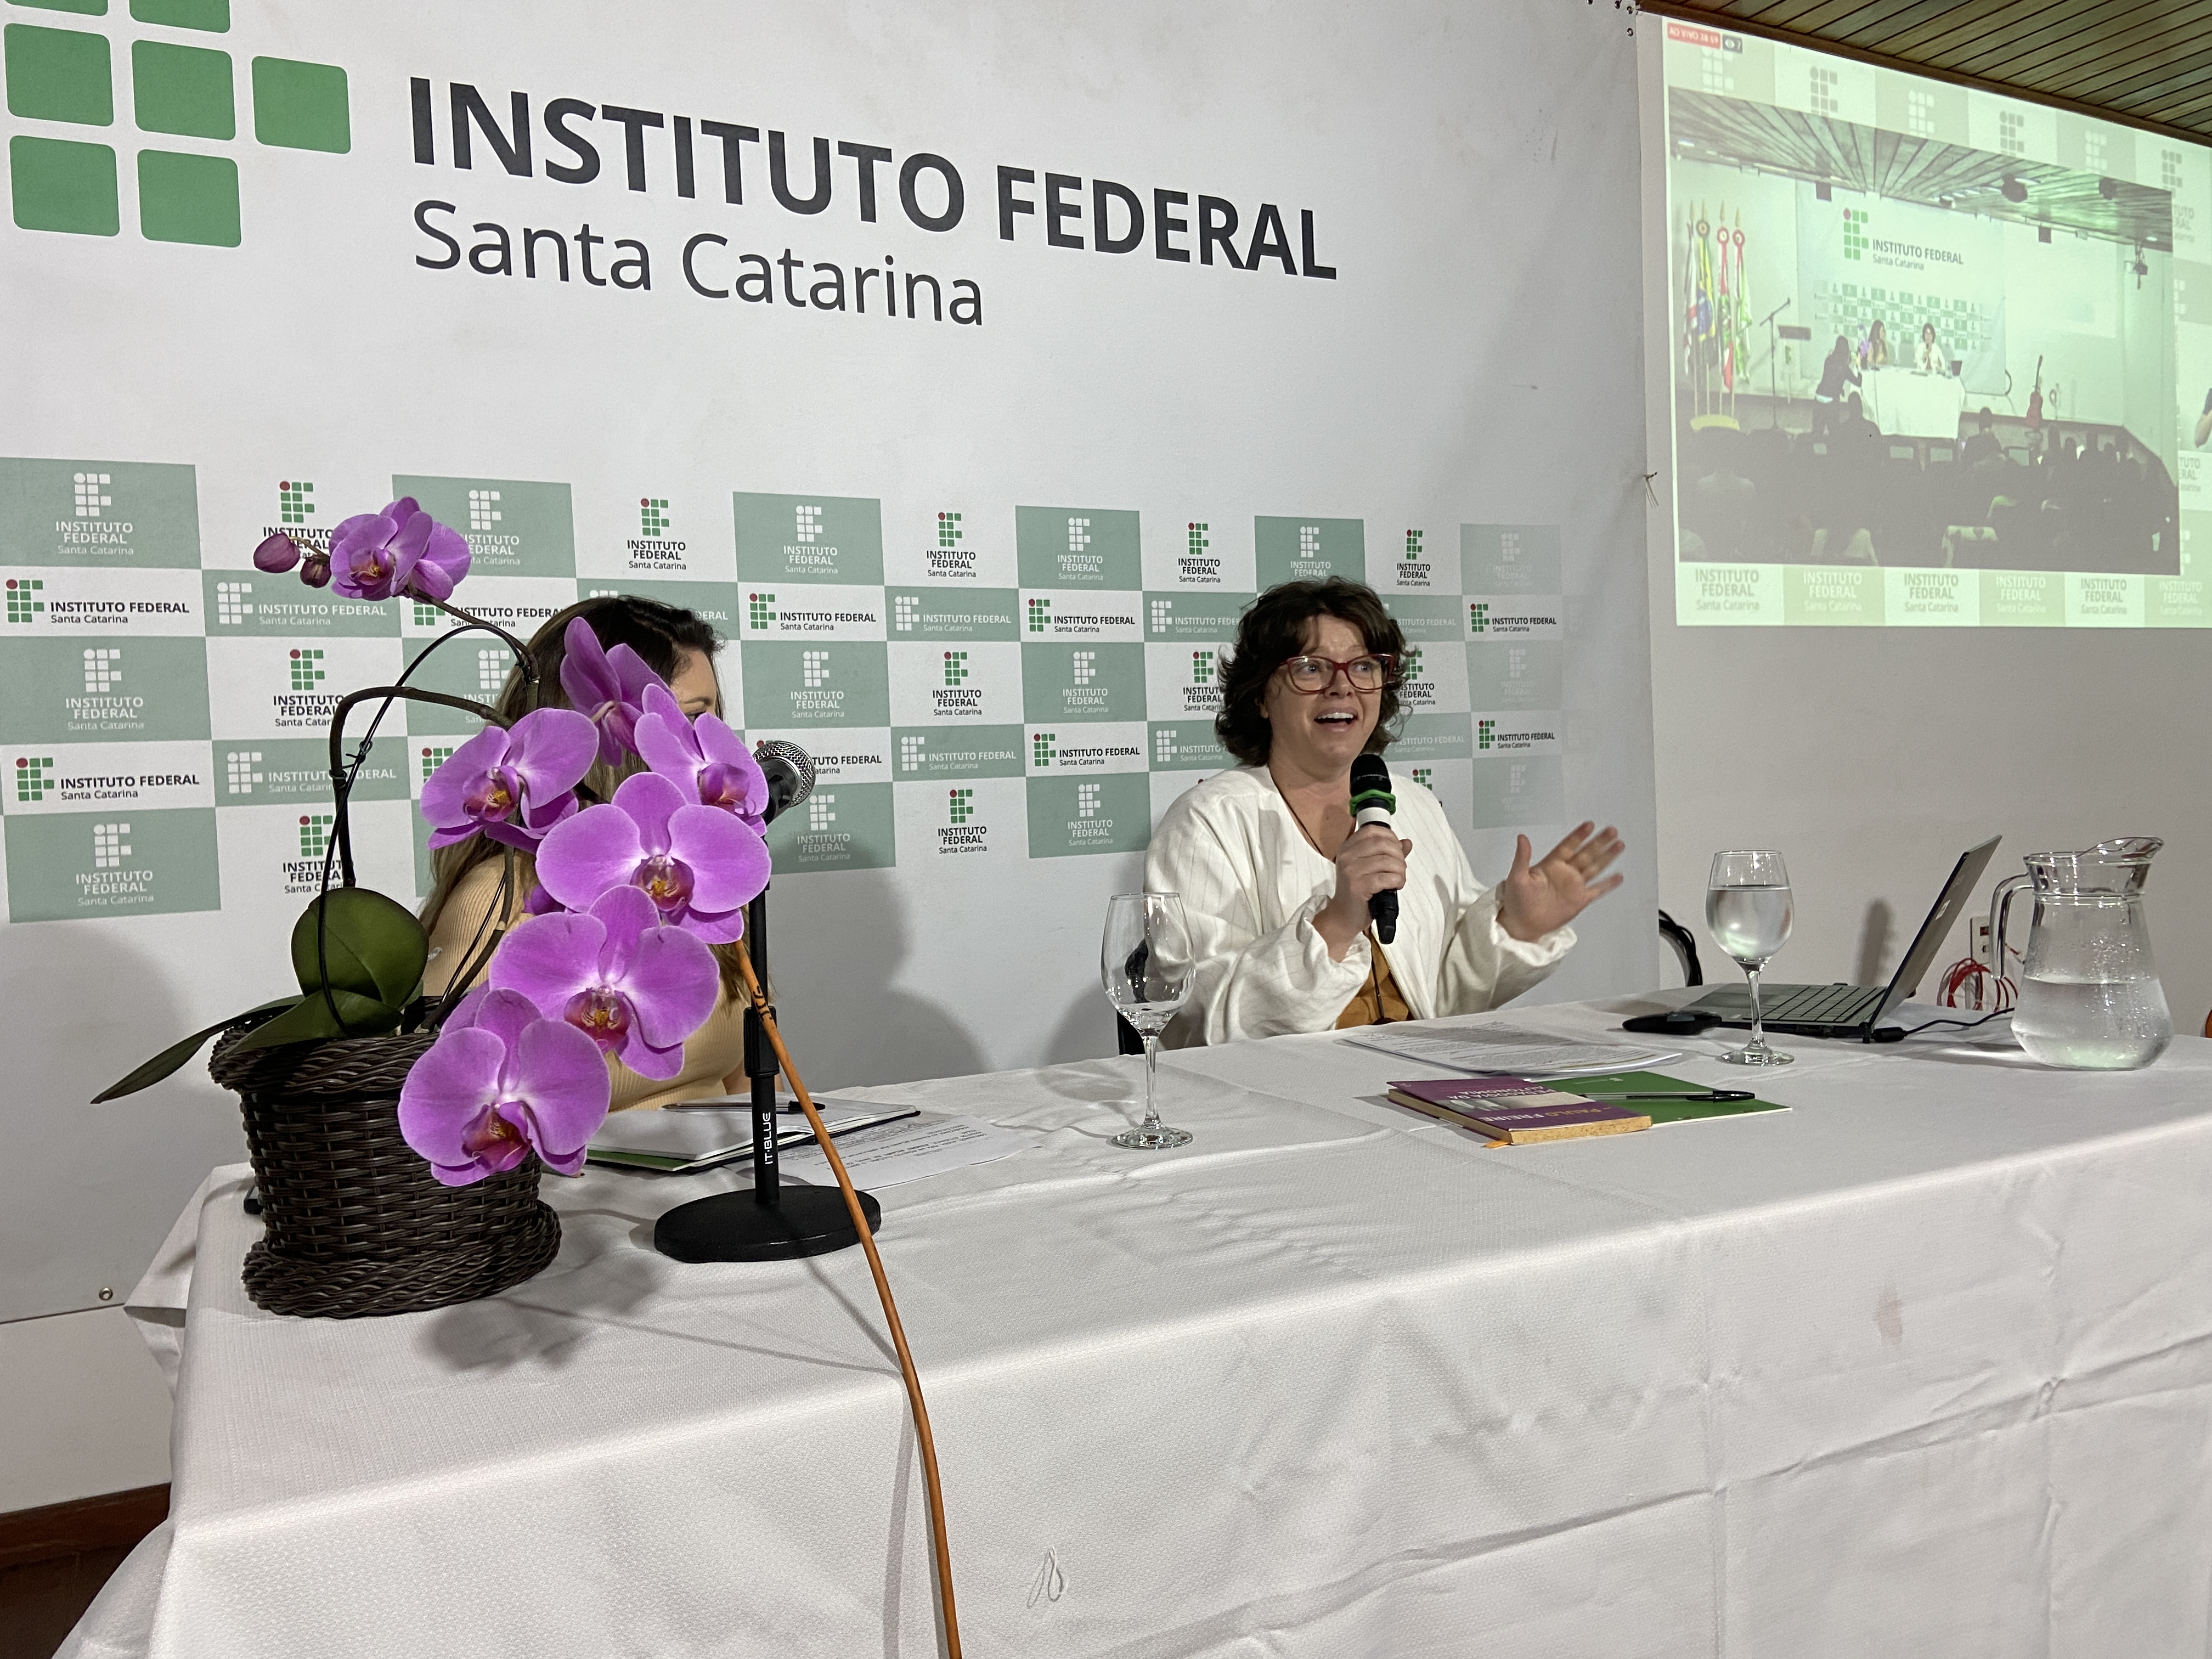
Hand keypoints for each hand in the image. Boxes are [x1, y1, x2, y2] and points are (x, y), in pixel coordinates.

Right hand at [1314, 825, 1409, 960]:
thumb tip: (1406, 843)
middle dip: (1399, 856)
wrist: (1343, 916)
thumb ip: (1388, 854)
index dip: (1391, 837)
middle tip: (1400, 869)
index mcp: (1348, 848)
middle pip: (1383, 844)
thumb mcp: (1371, 869)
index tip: (1397, 850)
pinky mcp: (1357, 886)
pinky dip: (1397, 881)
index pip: (1373, 831)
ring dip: (1400, 871)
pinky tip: (1395, 886)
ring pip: (1388, 861)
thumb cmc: (1358, 892)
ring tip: (1398, 879)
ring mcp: (1351, 871)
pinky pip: (1387, 877)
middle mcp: (1347, 856)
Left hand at [1498, 822, 1624, 942]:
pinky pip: (1597, 890)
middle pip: (1586, 853)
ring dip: (1607, 856)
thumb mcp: (1517, 877)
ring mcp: (1574, 886)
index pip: (1568, 846)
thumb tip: (1521, 838)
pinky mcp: (1579, 900)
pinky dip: (1608, 884)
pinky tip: (1618, 876)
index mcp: (1551, 865)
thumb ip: (1522, 858)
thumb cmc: (1516, 901)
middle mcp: (1565, 873)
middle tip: (1611, 830)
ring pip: (1594, 867)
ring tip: (1619, 845)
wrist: (1522, 924)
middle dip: (1599, 842)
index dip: (1579, 835)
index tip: (1589, 825)